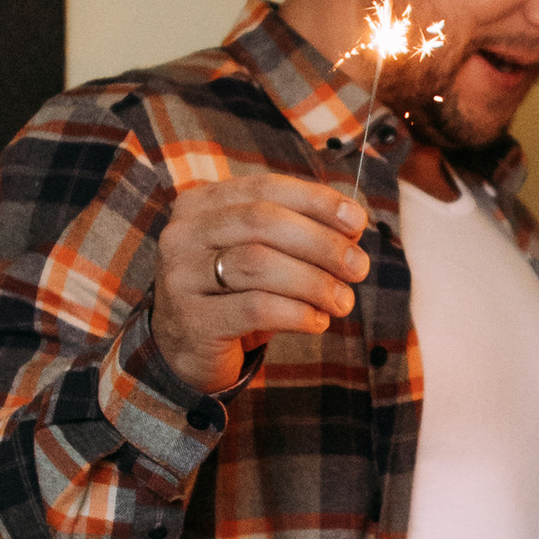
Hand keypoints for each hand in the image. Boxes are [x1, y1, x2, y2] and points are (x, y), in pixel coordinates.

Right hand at [151, 175, 369, 397]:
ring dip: (314, 282)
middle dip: (321, 243)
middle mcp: (184, 234)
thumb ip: (298, 232)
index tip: (357, 220)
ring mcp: (181, 276)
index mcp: (201, 203)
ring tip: (343, 300)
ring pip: (259, 264)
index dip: (316, 201)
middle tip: (358, 267)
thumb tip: (353, 223)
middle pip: (264, 222)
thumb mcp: (261, 253)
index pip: (266, 188)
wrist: (185, 349)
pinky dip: (297, 313)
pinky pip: (256, 308)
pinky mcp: (193, 320)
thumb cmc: (233, 292)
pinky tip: (317, 321)